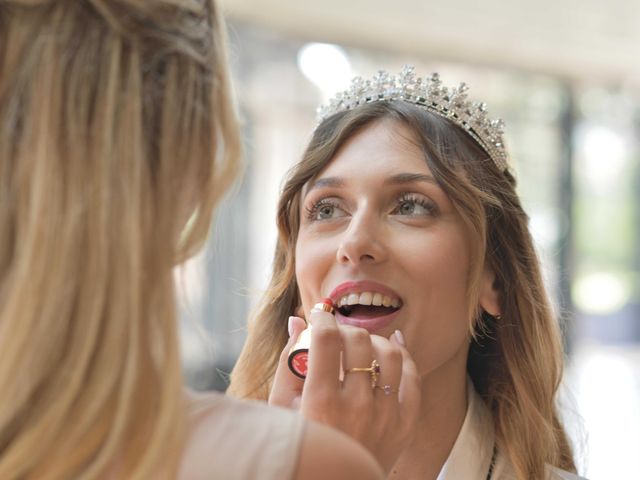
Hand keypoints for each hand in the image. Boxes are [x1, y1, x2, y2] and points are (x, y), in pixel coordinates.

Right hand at [269, 308, 420, 473]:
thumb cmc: (304, 442)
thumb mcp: (282, 408)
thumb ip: (289, 363)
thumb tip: (297, 321)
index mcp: (321, 402)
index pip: (327, 339)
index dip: (322, 318)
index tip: (319, 316)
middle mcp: (357, 407)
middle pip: (359, 341)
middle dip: (345, 329)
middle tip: (336, 336)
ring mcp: (385, 416)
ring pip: (390, 354)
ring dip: (373, 341)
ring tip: (360, 346)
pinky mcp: (405, 424)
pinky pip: (413, 378)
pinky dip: (404, 355)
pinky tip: (393, 344)